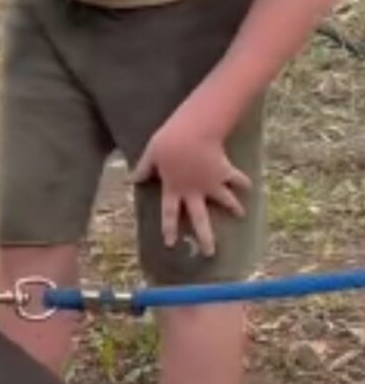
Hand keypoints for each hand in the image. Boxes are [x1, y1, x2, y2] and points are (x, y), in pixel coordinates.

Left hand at [132, 115, 250, 256]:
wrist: (194, 131)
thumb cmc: (168, 141)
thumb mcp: (150, 154)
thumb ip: (144, 169)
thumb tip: (133, 180)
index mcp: (174, 188)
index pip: (170, 213)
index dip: (169, 229)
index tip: (170, 244)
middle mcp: (194, 191)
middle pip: (200, 219)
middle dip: (206, 237)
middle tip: (210, 252)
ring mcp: (212, 182)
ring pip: (225, 200)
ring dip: (234, 207)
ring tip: (241, 214)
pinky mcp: (225, 171)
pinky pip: (237, 179)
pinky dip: (244, 182)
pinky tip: (250, 186)